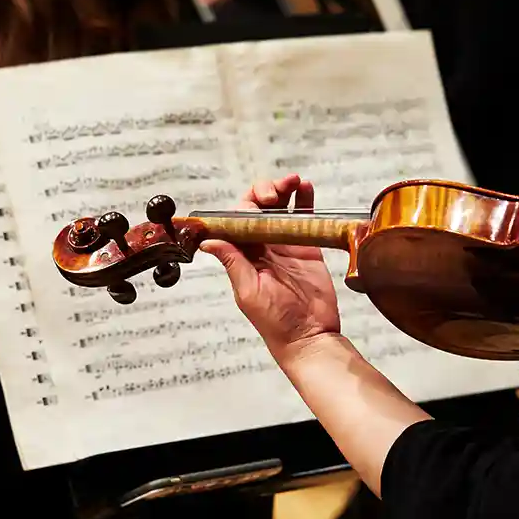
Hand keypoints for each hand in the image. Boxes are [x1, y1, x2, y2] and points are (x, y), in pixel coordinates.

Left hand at [201, 175, 340, 361]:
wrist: (309, 336)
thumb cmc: (276, 322)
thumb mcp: (249, 292)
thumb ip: (233, 262)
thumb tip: (208, 240)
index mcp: (243, 255)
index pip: (238, 220)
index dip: (245, 205)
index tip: (255, 201)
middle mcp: (262, 246)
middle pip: (260, 208)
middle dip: (266, 192)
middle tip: (277, 192)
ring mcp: (286, 244)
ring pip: (281, 208)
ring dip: (285, 191)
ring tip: (294, 182)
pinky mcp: (308, 247)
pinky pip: (305, 218)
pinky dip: (306, 201)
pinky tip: (306, 188)